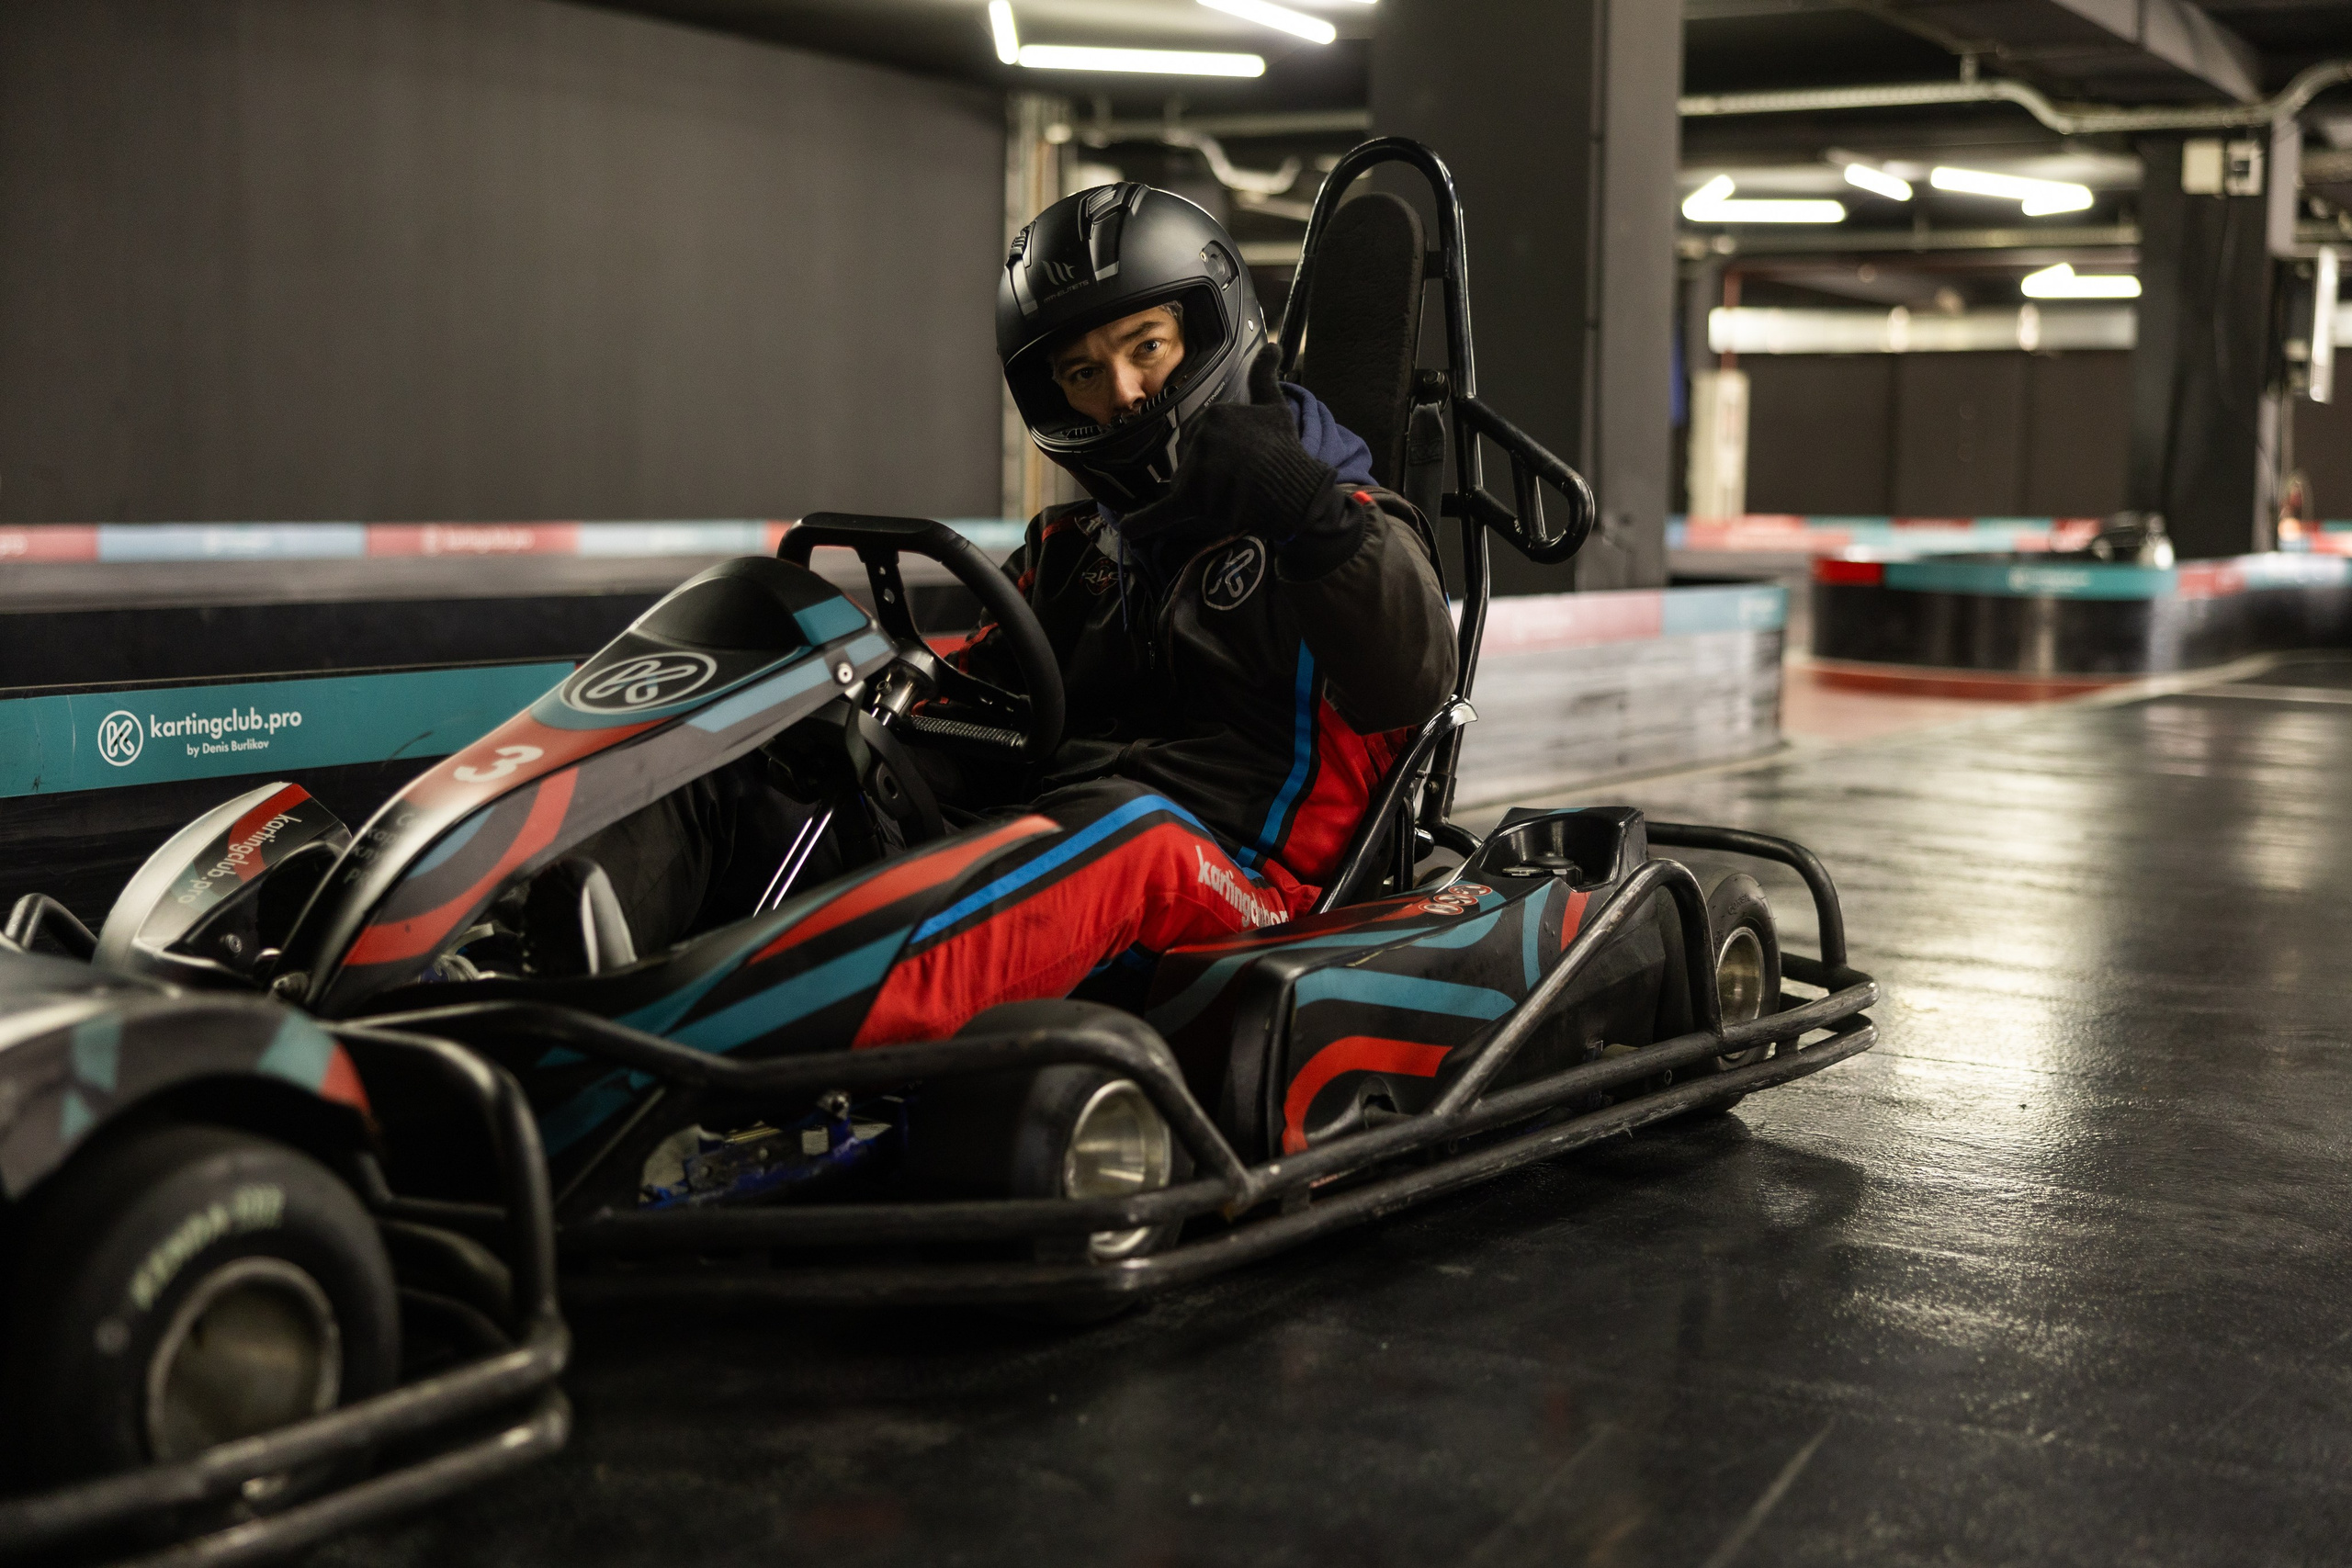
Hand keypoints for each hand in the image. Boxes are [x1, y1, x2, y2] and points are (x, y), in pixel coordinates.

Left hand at [1117, 347, 1337, 545]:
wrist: (1295, 489)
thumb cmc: (1285, 450)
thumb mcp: (1275, 406)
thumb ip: (1264, 375)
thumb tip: (1271, 344)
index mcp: (1213, 412)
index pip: (1200, 437)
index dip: (1218, 455)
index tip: (1240, 462)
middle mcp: (1200, 434)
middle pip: (1189, 460)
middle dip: (1207, 474)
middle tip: (1239, 482)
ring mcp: (1195, 466)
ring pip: (1184, 486)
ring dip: (1200, 496)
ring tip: (1233, 498)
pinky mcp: (1191, 498)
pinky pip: (1160, 512)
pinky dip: (1142, 523)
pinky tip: (1126, 528)